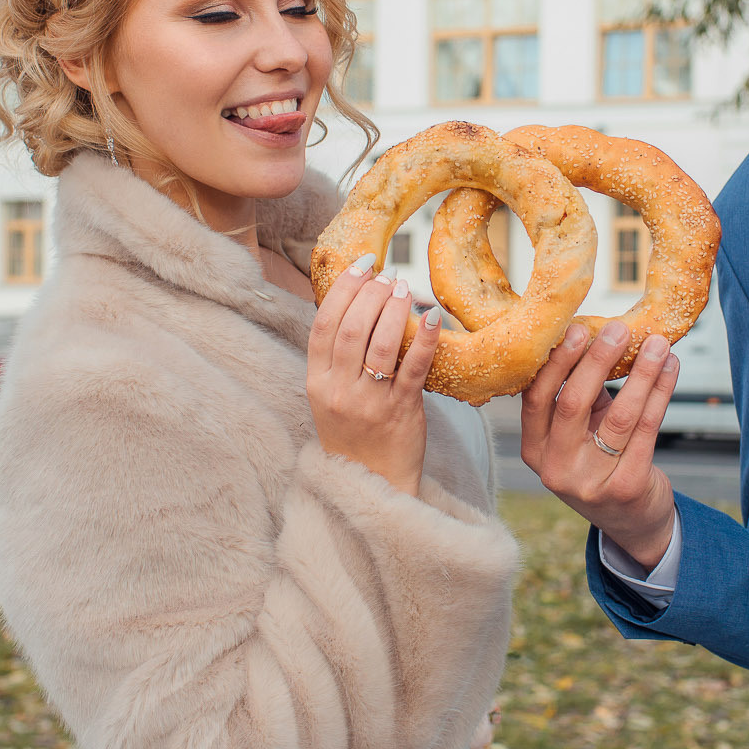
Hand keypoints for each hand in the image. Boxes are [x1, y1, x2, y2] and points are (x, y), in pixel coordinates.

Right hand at [306, 253, 440, 496]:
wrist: (372, 483)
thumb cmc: (354, 432)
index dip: (342, 290)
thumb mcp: (331, 395)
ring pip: (380, 345)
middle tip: (387, 276)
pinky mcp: (401, 412)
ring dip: (394, 310)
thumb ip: (337, 357)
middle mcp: (339, 391)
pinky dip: (424, 339)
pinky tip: (432, 317)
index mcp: (316, 383)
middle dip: (370, 295)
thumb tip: (357, 301)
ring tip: (404, 288)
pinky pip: (414, 369)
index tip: (361, 266)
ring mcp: (369, 403)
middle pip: (351, 330)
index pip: (324, 325)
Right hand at [520, 319, 680, 568]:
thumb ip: (581, 393)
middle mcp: (556, 469)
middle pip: (572, 403)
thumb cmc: (602, 462)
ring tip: (658, 344)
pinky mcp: (627, 487)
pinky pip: (647, 429)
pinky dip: (661, 392)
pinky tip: (671, 369)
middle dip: (598, 360)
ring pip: (619, 415)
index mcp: (535, 450)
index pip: (536, 398)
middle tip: (619, 330)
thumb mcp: (579, 433)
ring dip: (642, 373)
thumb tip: (599, 335)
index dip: (556, 361)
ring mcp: (590, 482)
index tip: (578, 328)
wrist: (632, 521)